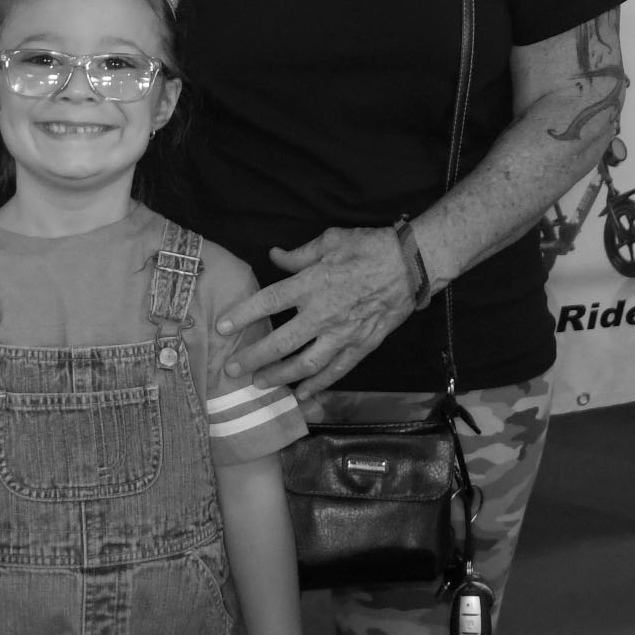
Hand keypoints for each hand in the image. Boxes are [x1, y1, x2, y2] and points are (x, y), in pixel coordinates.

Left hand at [216, 226, 417, 399]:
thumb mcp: (331, 240)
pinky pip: (335, 371)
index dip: (243, 315)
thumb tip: (275, 256)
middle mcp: (322, 314)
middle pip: (280, 342)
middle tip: (232, 369)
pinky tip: (301, 394)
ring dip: (280, 376)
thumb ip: (299, 254)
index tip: (222, 327)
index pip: (268, 302)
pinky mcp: (361, 346)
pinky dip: (317, 385)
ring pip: (305, 364)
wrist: (412, 265)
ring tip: (260, 384)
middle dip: (253, 357)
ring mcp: (342, 334)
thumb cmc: (370, 246)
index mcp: (312, 284)